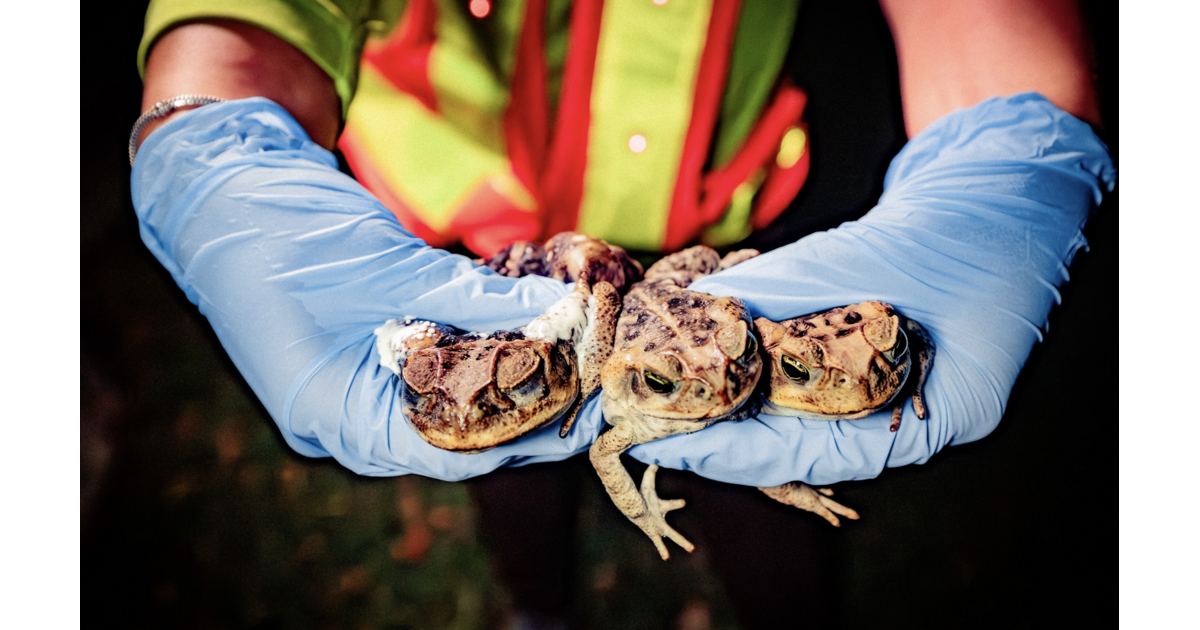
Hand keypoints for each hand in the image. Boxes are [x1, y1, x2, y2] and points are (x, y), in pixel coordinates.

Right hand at [132, 97, 605, 479]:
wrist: (217, 175)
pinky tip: (524, 332)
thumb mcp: (388, 266)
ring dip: (504, 378)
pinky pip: (427, 364)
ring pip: (444, 399)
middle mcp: (342, 413)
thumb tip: (563, 313)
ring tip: (573, 361)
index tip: (586, 413)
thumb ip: (476, 297)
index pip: (449, 453)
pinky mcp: (359, 348)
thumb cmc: (284, 226)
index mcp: (332, 416)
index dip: (525, 436)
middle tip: (594, 385)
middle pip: (453, 432)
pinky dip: (473, 348)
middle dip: (524, 408)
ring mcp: (348, 382)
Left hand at [627, 93, 1114, 486]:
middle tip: (647, 424)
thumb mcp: (880, 254)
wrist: (1013, 177)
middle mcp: (918, 412)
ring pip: (805, 412)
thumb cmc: (975, 221)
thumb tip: (706, 305)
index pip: (822, 454)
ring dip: (737, 401)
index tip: (668, 443)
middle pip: (806, 443)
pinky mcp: (881, 350)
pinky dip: (764, 365)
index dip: (738, 452)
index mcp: (945, 414)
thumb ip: (796, 286)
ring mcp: (902, 383)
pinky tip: (713, 356)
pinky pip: (813, 374)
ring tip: (665, 398)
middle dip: (726, 433)